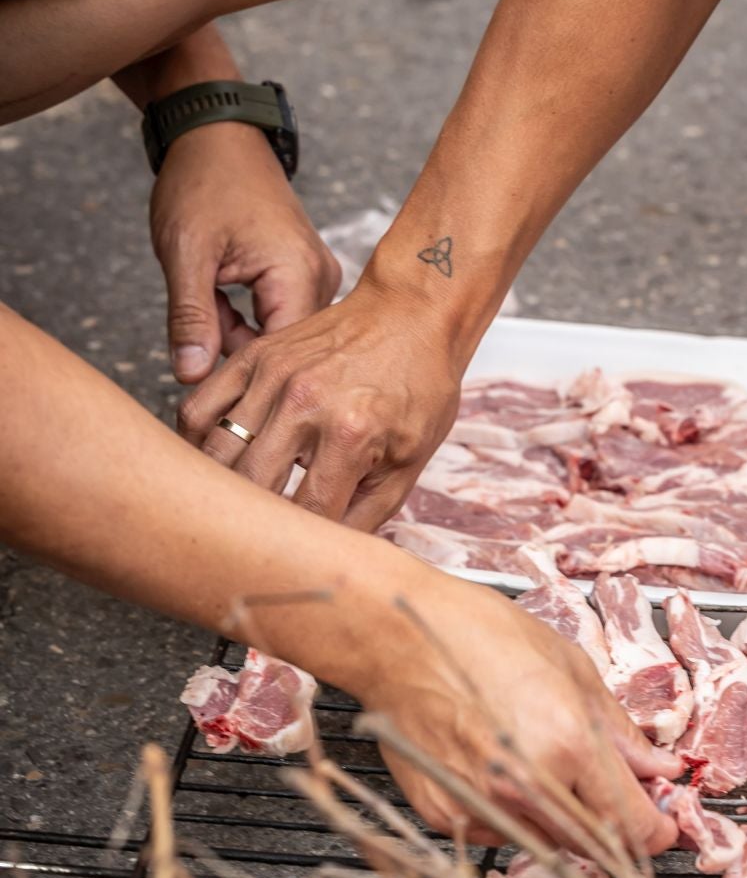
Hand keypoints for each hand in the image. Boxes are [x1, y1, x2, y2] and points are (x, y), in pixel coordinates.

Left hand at [151, 120, 340, 378]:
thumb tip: (192, 379)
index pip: (285, 361)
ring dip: (237, 334)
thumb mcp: (186, 254)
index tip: (210, 395)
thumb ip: (192, 321)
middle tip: (198, 325)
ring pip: (278, 338)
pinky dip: (245, 318)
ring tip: (209, 296)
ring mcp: (317, 278)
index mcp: (299, 273)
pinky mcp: (306, 276)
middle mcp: (322, 279)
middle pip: (285, 354)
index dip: (246, 385)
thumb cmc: (203, 181)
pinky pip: (279, 319)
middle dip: (235, 351)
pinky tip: (221, 294)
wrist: (216, 134)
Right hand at [175, 258, 458, 531]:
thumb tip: (331, 556)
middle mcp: (302, 404)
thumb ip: (368, 514)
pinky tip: (212, 465)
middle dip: (253, 524)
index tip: (294, 562)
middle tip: (253, 545)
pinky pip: (199, 408)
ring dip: (219, 488)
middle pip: (251, 488)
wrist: (411, 315)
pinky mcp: (252, 358)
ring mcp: (271, 378)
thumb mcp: (411, 460)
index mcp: (349, 434)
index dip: (301, 547)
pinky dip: (196, 443)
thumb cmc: (419, 386)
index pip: (308, 514)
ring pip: (215, 453)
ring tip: (230, 511)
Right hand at [355, 570, 682, 855]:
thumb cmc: (478, 636)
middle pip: (595, 846)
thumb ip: (619, 731)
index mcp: (568, 744)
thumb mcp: (570, 668)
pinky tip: (506, 774)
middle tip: (617, 801)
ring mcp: (483, 806)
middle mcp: (527, 787)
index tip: (662, 824)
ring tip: (550, 772)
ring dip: (567, 823)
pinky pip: (501, 834)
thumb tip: (659, 768)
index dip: (657, 831)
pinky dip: (517, 816)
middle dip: (617, 831)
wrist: (397, 639)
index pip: (634, 824)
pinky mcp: (448, 815)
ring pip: (549, 844)